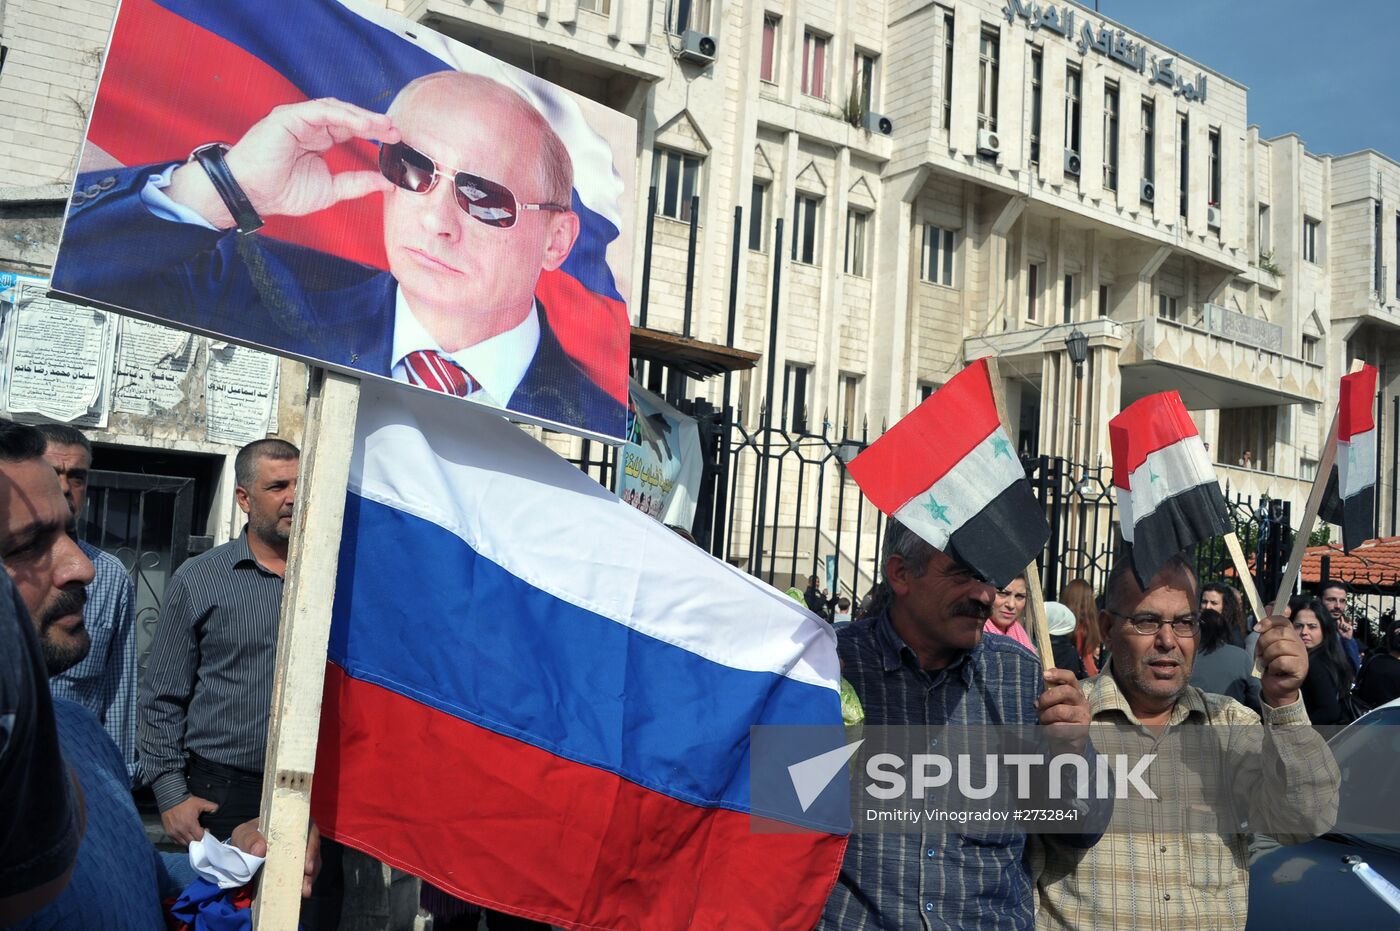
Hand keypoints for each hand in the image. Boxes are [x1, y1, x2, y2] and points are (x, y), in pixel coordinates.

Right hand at [161, 795, 216, 845]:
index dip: (204, 835)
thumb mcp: (200, 802)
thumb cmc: (186, 802)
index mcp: (190, 825)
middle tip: (199, 832)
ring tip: (192, 834)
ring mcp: (174, 833)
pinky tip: (185, 835)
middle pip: (193, 842)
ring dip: (190, 840)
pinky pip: (176, 842)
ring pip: (184, 843)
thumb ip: (210, 807)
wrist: (171, 799)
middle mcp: (182, 831)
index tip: (205, 830)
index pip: (199, 837)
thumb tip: (216, 810)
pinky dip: (181, 840)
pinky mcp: (169, 833)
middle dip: (198, 839)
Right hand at [166, 98, 399, 227]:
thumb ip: (357, 183)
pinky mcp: (289, 116)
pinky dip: (344, 115)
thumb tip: (387, 183)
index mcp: (319, 139)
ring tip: (384, 126)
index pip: (351, 131)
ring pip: (337, 111)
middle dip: (374, 124)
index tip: (396, 142)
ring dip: (363, 117)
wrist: (251, 194)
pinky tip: (362, 124)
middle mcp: (310, 126)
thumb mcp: (331, 190)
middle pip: (348, 118)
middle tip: (396, 132)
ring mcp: (299, 119)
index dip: (374, 134)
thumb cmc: (282, 191)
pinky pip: (321, 110)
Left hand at [230, 819, 321, 897]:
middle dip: (313, 865)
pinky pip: (304, 876)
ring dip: (309, 878)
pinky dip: (303, 884)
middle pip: (313, 849)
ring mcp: (299, 854)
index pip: (308, 830)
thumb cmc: (246, 839)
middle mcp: (299, 838)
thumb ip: (249, 839)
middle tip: (307, 877)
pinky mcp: (296, 868)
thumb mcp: (243, 834)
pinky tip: (300, 893)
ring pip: (312, 864)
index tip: (307, 864)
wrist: (241, 854)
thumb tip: (260, 849)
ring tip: (304, 891)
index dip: (312, 845)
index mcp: (290, 825)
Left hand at [1037, 668, 1090, 753]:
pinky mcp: (1081, 731)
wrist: (1068, 743)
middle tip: (1038, 705)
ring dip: (1046, 716)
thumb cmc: (1059, 719)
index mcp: (1076, 692)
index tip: (1044, 675)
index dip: (1058, 673)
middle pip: (1065, 691)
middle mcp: (1082, 702)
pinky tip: (1049, 731)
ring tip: (1044, 720)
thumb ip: (1050, 695)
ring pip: (1060, 711)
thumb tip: (1040, 693)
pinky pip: (1058, 728)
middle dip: (1047, 698)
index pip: (1070, 677)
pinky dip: (1048, 730)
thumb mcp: (1056, 704)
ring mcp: (1083, 717)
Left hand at [1254, 615, 1306, 707]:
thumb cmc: (1269, 664)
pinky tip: (1274, 671)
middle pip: (1279, 633)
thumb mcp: (1264, 645)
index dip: (1268, 622)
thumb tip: (1268, 607)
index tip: (1256, 629)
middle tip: (1261, 653)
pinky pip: (1281, 661)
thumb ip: (1266, 630)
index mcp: (1289, 635)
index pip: (1282, 620)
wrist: (1276, 686)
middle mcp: (1298, 642)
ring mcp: (1302, 655)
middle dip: (1264, 643)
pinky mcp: (1301, 668)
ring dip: (1267, 656)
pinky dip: (1272, 667)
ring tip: (1267, 663)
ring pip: (1279, 647)